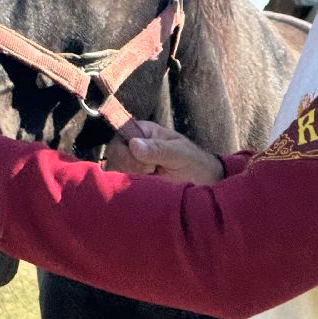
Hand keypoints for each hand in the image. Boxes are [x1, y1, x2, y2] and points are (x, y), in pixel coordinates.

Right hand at [104, 120, 224, 184]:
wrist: (203, 182)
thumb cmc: (194, 162)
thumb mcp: (179, 154)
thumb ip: (158, 149)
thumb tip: (133, 145)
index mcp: (143, 131)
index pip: (118, 138)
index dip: (125, 153)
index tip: (146, 166)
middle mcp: (134, 144)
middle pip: (114, 155)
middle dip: (131, 168)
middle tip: (152, 172)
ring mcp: (132, 162)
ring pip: (116, 170)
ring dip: (132, 178)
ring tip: (153, 178)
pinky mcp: (133, 177)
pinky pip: (121, 182)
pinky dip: (131, 186)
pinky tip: (148, 186)